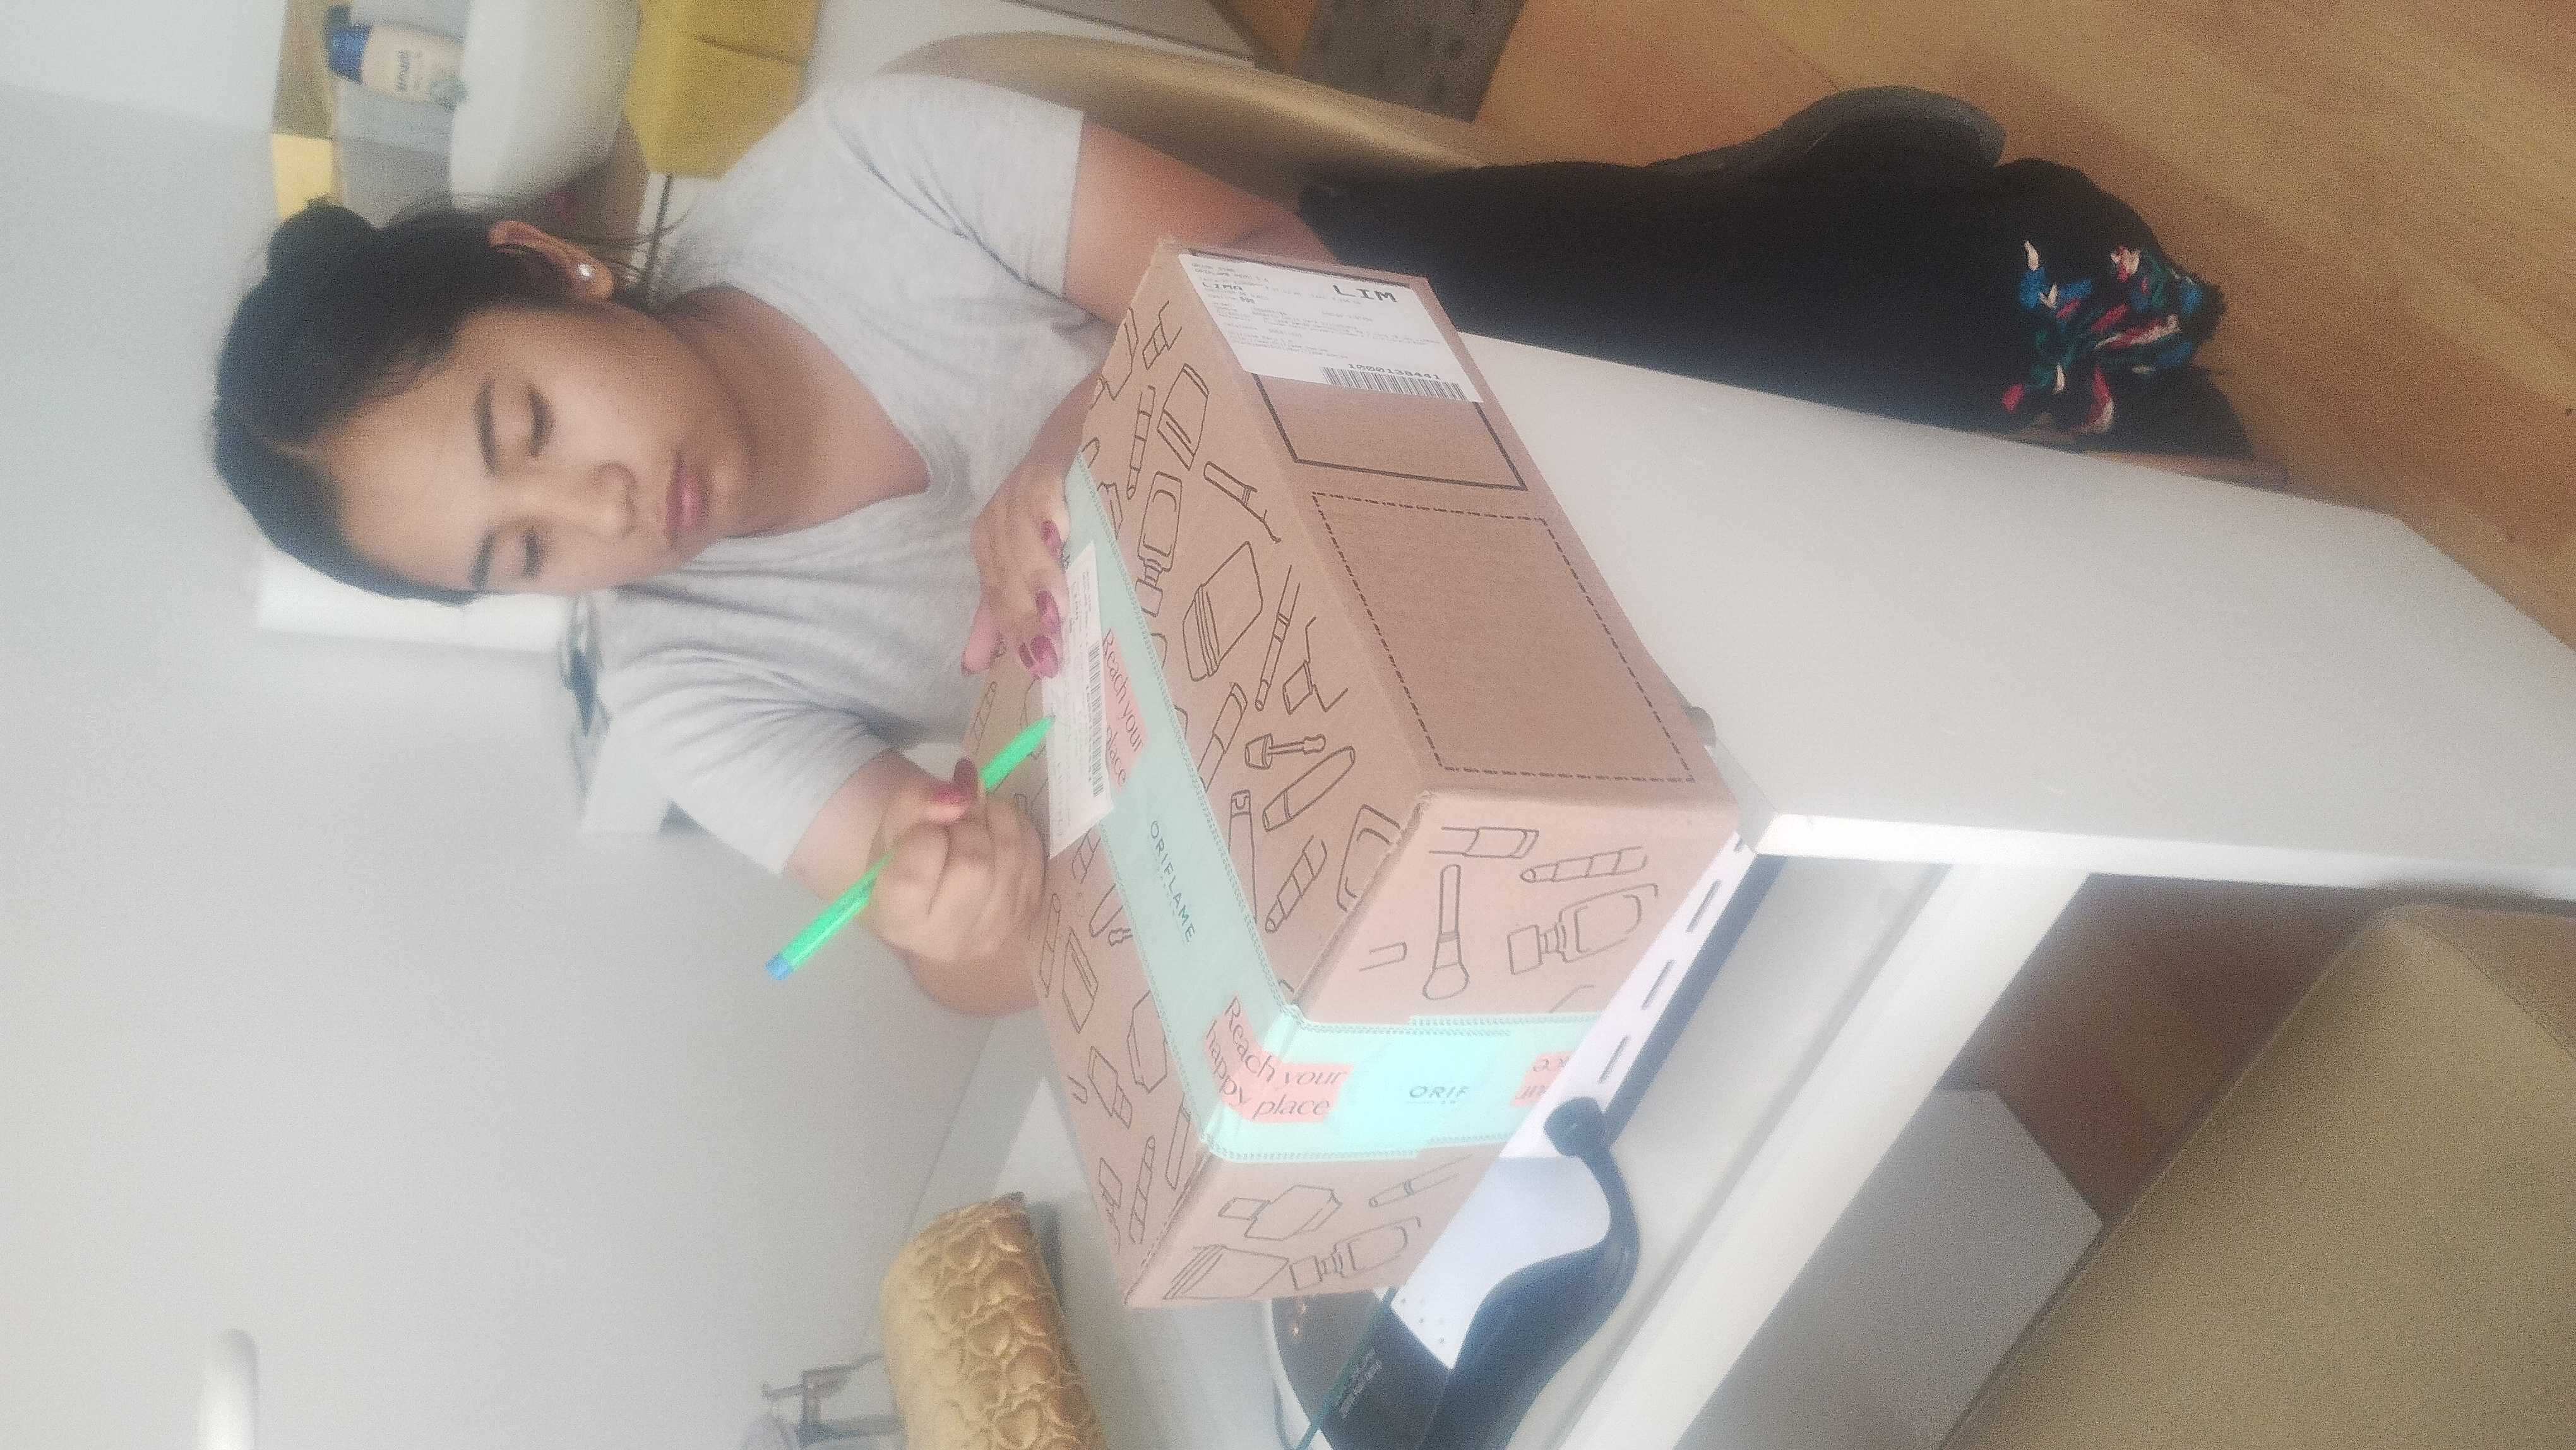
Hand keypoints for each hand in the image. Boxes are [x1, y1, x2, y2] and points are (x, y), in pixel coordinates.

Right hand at [866, 760, 1047, 995]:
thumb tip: (960, 796)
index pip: (913, 877)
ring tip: (974, 811)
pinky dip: (1016, 825)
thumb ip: (916, 803)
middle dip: (967, 821)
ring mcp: (993, 931)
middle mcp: (947, 939)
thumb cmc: (905, 853)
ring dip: (995, 815)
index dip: (923, 835)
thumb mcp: (894, 825)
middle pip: (972, 865)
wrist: (936, 879)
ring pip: (1009, 855)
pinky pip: (1032, 854)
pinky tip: (995, 825)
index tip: (925, 826)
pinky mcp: (1025, 913)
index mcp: (900, 922)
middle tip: (956, 810)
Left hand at [963, 453, 1071, 679]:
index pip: (995, 596)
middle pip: (1005, 572)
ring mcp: (1019, 491)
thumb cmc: (1049, 507)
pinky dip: (1046, 510)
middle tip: (1050, 651)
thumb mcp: (1026, 562)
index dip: (1013, 630)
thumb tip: (971, 667)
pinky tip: (1059, 531)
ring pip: (1020, 537)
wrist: (1072, 435)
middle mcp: (998, 520)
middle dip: (1025, 613)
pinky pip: (1040, 488)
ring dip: (1038, 572)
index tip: (1035, 666)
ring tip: (1058, 609)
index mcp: (991, 547)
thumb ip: (1000, 611)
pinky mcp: (1045, 462)